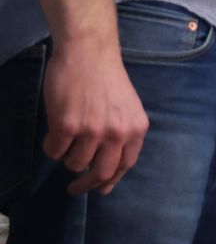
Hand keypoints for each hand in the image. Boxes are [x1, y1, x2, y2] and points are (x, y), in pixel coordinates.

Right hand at [42, 43, 148, 194]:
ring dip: (67, 157)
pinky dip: (52, 147)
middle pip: (101, 173)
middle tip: (75, 188)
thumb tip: (109, 167)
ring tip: (66, 141)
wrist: (88, 53)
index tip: (101, 189)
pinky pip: (55, 151)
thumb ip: (122, 134)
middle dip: (86, 185)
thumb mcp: (126, 108)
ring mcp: (92, 131)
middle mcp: (117, 133)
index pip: (125, 165)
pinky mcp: (67, 126)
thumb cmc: (106, 78)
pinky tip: (54, 132)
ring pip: (74, 163)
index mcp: (136, 128)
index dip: (111, 180)